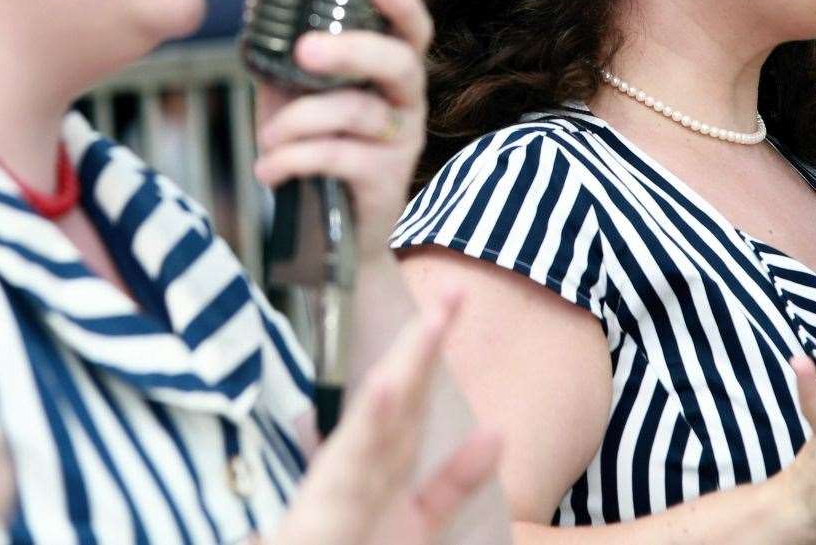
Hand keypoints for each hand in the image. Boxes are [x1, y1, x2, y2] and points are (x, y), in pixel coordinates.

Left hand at [252, 0, 431, 257]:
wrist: (330, 233)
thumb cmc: (318, 150)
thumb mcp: (298, 98)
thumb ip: (287, 59)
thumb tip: (260, 2)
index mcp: (391, 73)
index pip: (412, 31)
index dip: (403, 5)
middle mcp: (408, 102)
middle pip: (398, 63)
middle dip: (352, 50)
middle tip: (306, 49)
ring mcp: (402, 142)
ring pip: (356, 112)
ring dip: (298, 120)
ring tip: (266, 137)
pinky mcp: (386, 181)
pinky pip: (337, 157)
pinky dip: (292, 160)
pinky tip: (267, 169)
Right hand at [270, 293, 501, 544]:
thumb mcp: (418, 521)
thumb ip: (453, 481)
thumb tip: (496, 431)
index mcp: (385, 466)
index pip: (413, 399)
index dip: (432, 349)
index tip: (456, 299)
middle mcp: (360, 470)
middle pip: (396, 399)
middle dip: (422, 346)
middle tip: (453, 294)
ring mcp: (338, 491)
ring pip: (373, 425)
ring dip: (399, 373)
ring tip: (429, 326)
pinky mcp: (319, 519)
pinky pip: (342, 475)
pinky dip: (364, 430)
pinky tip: (384, 388)